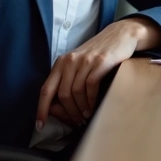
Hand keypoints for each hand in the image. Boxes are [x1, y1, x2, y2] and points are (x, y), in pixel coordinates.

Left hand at [35, 17, 160, 130]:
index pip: (46, 89)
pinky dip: (91, 101)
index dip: (41, 109)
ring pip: (76, 92)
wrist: (120, 35)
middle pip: (63, 94)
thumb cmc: (98, 54)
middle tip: (77, 121)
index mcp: (61, 63)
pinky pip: (91, 86)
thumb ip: (67, 79)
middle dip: (69, 113)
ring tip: (86, 116)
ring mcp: (85, 60)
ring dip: (81, 109)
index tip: (40, 126)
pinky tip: (94, 107)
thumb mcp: (78, 63)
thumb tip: (58, 107)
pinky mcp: (101, 61)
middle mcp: (70, 60)